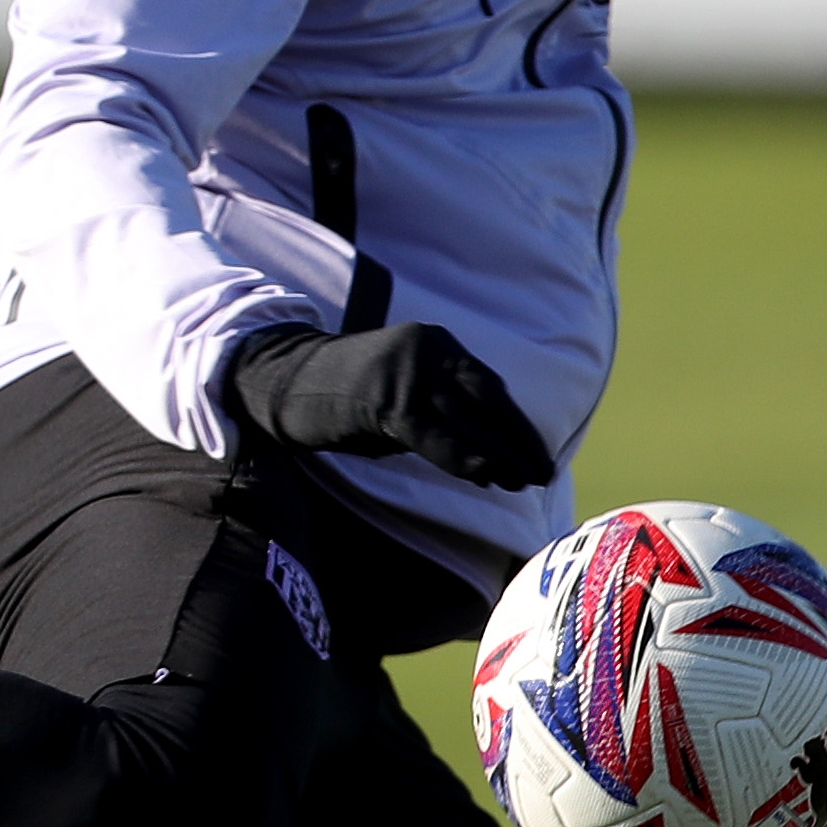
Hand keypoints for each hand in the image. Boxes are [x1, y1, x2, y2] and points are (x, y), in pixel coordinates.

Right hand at [228, 323, 556, 489]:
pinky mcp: (387, 398)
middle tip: (542, 473)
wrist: (285, 382)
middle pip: (488, 400)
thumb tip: (485, 459)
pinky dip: (463, 456)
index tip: (537, 453)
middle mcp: (429, 351)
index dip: (516, 424)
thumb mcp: (401, 398)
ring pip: (467, 419)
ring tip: (521, 482)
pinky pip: (435, 433)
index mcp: (437, 345)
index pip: (489, 387)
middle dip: (517, 440)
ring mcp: (408, 372)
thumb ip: (440, 417)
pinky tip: (485, 476)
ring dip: (498, 454)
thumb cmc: (342, 398)